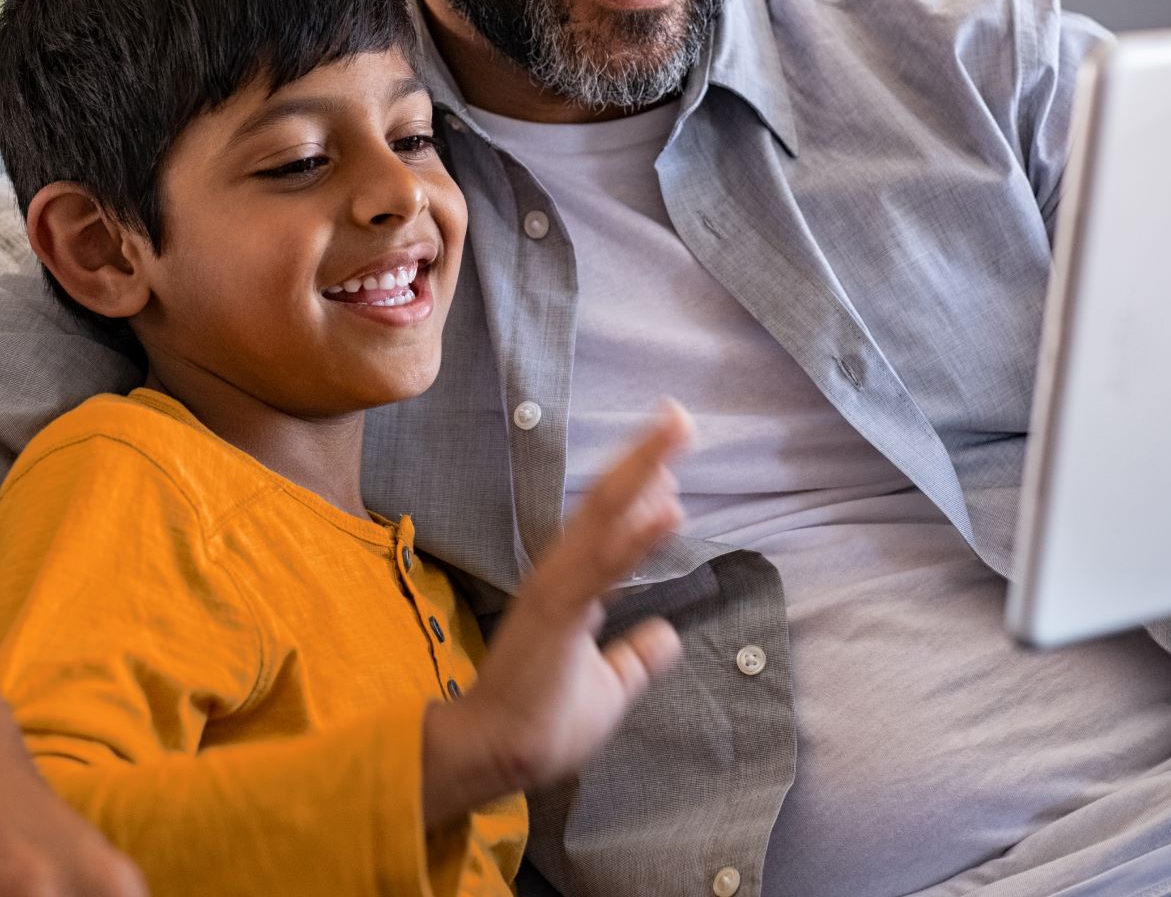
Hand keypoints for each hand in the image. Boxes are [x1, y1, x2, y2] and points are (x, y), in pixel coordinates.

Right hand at [421, 403, 691, 824]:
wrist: (493, 757)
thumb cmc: (541, 726)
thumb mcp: (607, 690)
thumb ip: (635, 660)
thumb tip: (666, 636)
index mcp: (571, 589)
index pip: (610, 525)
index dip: (641, 486)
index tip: (673, 456)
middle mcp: (561, 576)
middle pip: (607, 503)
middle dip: (645, 457)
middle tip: (678, 414)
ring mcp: (556, 590)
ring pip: (603, 517)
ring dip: (642, 472)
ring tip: (675, 431)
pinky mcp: (557, 613)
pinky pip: (603, 567)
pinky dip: (637, 535)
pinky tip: (669, 509)